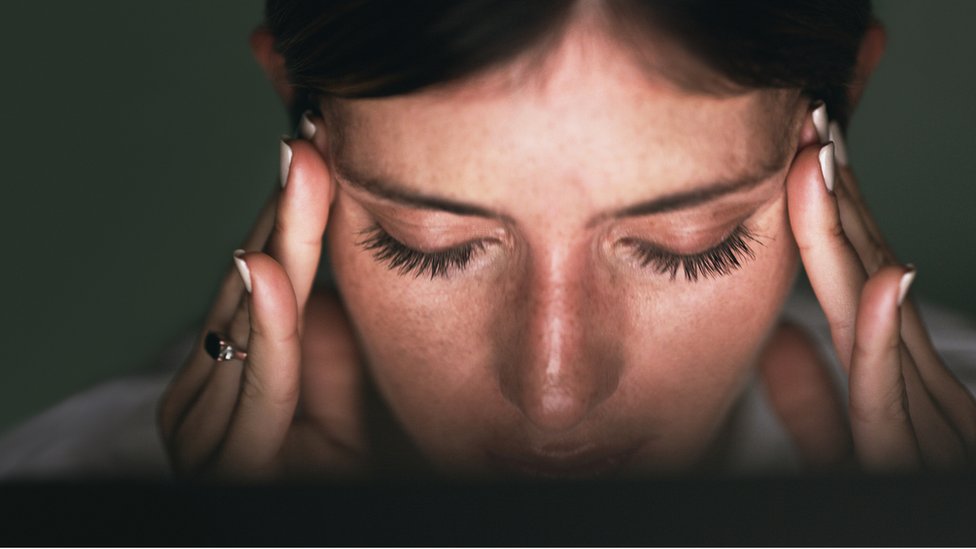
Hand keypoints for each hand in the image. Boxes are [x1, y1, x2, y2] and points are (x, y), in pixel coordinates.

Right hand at [157, 115, 364, 479]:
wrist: (360, 509)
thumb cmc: (359, 447)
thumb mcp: (344, 362)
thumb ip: (322, 312)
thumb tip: (323, 237)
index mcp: (229, 362)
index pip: (260, 271)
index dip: (288, 209)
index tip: (315, 143)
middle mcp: (207, 390)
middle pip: (251, 283)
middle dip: (285, 210)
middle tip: (311, 138)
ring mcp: (205, 428)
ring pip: (248, 321)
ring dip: (279, 244)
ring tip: (302, 173)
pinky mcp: (227, 462)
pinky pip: (258, 383)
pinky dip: (268, 328)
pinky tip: (266, 271)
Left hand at [760, 104, 975, 471]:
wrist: (936, 522)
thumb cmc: (913, 475)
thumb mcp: (858, 449)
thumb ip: (820, 404)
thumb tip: (776, 345)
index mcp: (893, 380)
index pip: (856, 286)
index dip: (832, 221)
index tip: (806, 157)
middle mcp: (916, 387)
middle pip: (868, 283)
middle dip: (839, 205)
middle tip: (813, 129)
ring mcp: (929, 419)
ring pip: (880, 321)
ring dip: (853, 240)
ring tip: (826, 168)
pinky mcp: (923, 455)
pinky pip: (896, 398)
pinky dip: (888, 336)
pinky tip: (884, 278)